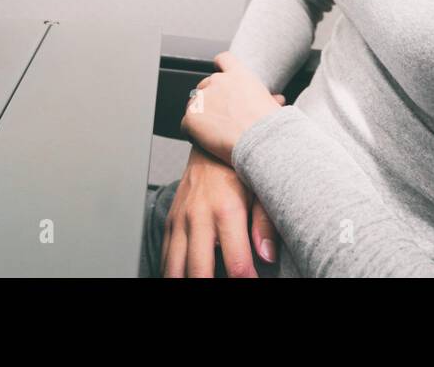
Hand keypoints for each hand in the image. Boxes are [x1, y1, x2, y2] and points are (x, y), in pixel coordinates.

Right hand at [161, 145, 281, 277]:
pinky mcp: (170, 221)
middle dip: (210, 286)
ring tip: (201, 284)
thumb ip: (264, 224)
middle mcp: (198, 217)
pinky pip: (165, 256)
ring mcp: (180, 220)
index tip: (254, 283)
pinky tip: (184, 276)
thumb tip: (268, 256)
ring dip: (185, 281)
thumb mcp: (259, 188)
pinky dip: (172, 272)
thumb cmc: (236, 167)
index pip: (237, 264)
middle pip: (199, 272)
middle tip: (225, 288)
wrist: (208, 145)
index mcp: (226, 210)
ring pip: (174, 268)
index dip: (247, 282)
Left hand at [179, 51, 284, 165]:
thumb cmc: (270, 127)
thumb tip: (278, 100)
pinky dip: (192, 133)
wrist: (260, 142)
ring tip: (213, 133)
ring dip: (201, 115)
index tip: (219, 75)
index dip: (220, 67)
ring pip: (194, 104)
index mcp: (239, 75)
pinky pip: (186, 125)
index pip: (224, 60)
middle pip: (205, 84)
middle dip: (210, 99)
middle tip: (220, 117)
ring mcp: (203, 98)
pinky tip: (203, 142)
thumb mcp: (273, 105)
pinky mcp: (192, 116)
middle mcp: (218, 81)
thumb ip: (269, 99)